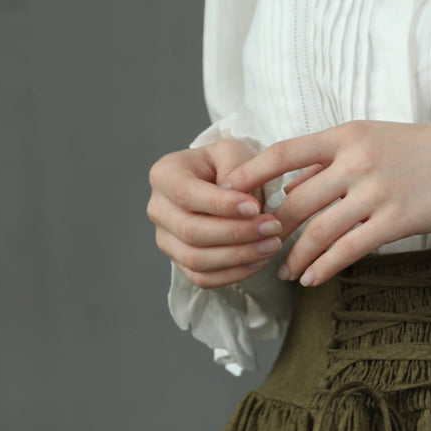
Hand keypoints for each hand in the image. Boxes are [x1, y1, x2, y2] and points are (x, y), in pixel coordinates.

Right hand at [146, 138, 286, 288]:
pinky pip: (202, 278)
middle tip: (272, 228)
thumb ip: (236, 169)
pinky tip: (259, 260)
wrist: (224, 181)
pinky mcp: (179, 261)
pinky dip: (232, 274)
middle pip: (190, 231)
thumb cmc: (228, 164)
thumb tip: (240, 199)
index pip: (186, 194)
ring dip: (238, 256)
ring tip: (271, 245)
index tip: (255, 208)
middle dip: (235, 233)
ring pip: (196, 259)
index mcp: (164, 175)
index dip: (220, 205)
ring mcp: (165, 238)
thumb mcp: (234, 152)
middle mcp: (158, 208)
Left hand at [223, 119, 430, 286]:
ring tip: (282, 273)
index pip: (286, 151)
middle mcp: (357, 160)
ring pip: (318, 230)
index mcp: (347, 134)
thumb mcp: (374, 139)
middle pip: (296, 200)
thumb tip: (291, 182)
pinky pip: (348, 249)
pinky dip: (323, 267)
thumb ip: (331, 159)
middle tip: (255, 248)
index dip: (252, 172)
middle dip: (271, 229)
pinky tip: (311, 279)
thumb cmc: (424, 150)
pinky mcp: (396, 220)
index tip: (229, 191)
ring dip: (294, 256)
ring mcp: (376, 191)